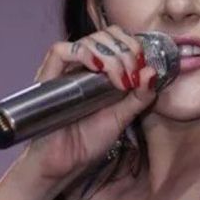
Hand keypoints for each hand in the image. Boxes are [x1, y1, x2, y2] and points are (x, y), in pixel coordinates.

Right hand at [19, 25, 158, 182]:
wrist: (64, 163)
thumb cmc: (88, 141)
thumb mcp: (122, 117)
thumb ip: (139, 97)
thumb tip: (152, 72)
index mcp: (99, 72)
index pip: (116, 39)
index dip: (133, 45)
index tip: (143, 66)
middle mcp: (81, 66)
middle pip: (104, 35)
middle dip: (126, 50)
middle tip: (134, 74)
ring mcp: (64, 70)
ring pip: (87, 40)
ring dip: (110, 54)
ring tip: (121, 80)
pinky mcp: (48, 78)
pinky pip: (60, 51)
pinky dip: (83, 54)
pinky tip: (97, 69)